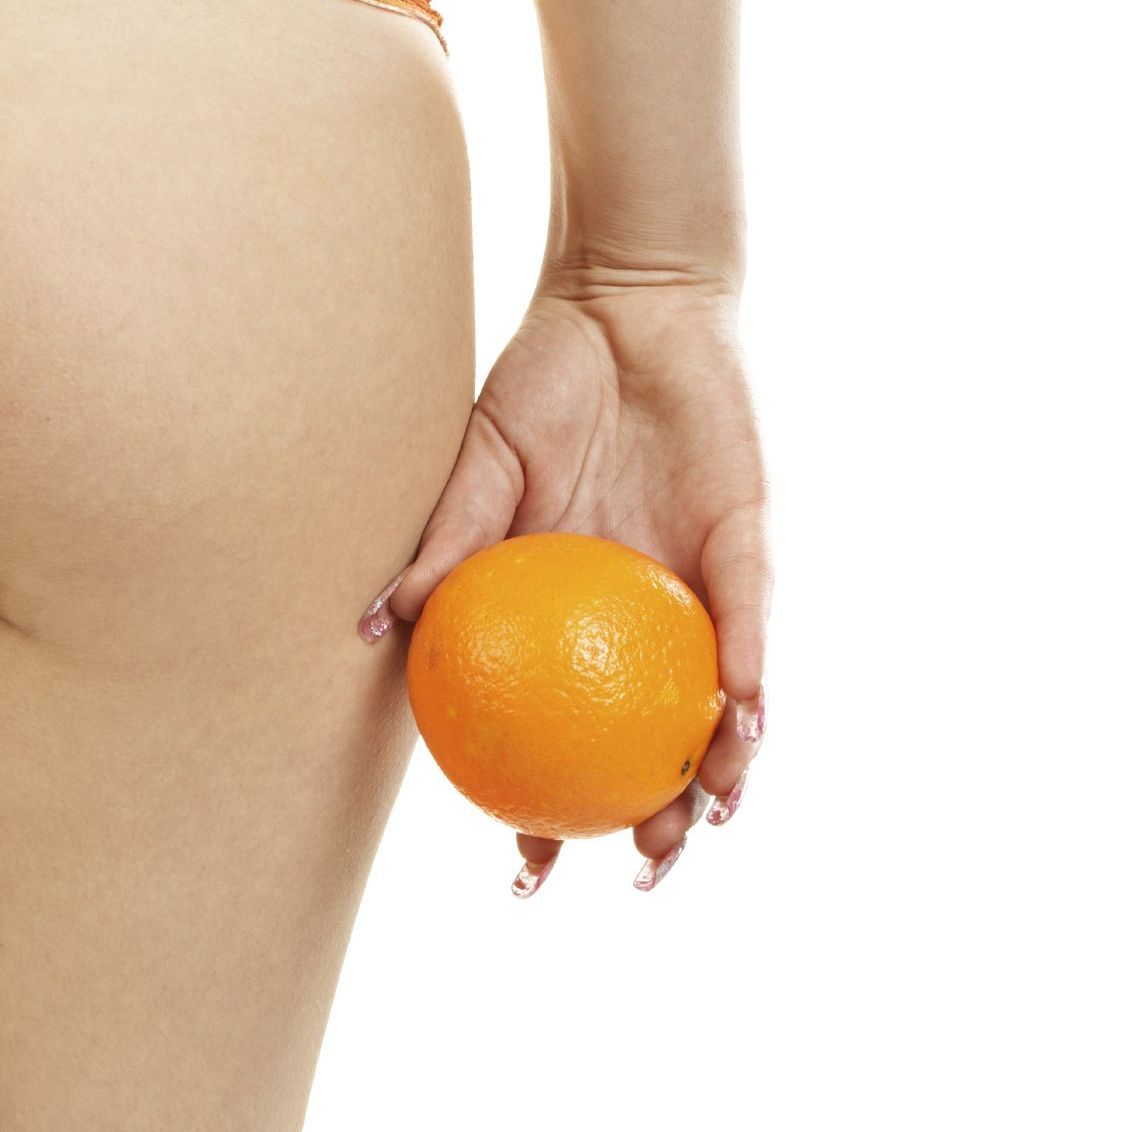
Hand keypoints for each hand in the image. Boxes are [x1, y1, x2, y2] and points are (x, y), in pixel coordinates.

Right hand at [358, 275, 772, 894]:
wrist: (625, 306)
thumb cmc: (546, 383)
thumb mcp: (482, 470)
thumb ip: (445, 546)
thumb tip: (374, 624)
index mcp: (567, 613)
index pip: (560, 726)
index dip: (548, 797)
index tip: (530, 862)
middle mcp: (635, 616)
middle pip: (651, 738)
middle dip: (654, 813)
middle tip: (638, 868)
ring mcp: (693, 588)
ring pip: (715, 702)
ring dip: (720, 769)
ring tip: (704, 822)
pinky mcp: (744, 546)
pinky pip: (749, 620)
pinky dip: (746, 672)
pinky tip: (742, 721)